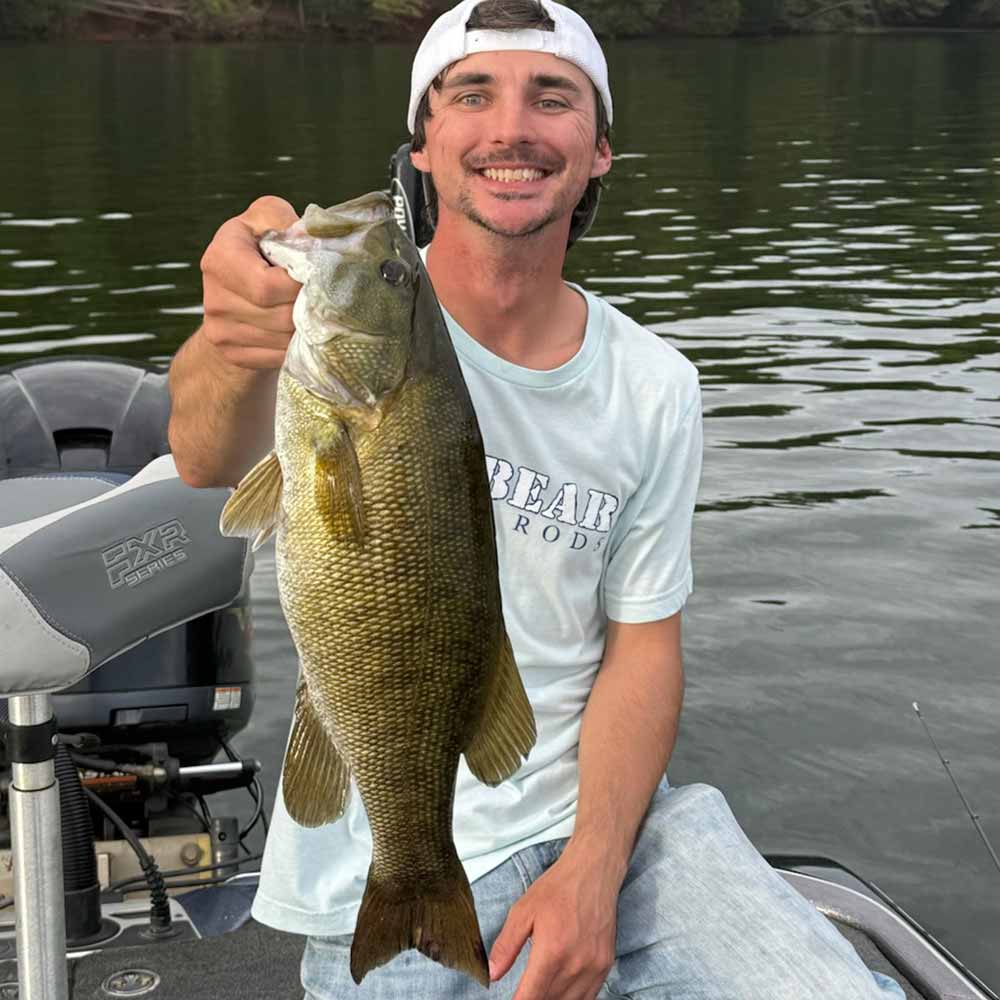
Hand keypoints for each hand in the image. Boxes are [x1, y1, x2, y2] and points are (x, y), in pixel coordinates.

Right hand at [200, 195, 300, 370]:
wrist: (235, 291)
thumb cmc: (259, 246)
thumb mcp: (267, 218)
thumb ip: (283, 219)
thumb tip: (307, 240)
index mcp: (220, 259)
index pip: (268, 286)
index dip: (300, 284)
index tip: (316, 276)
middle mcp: (214, 298)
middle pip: (280, 316)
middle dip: (307, 307)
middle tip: (320, 295)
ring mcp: (220, 331)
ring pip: (283, 340)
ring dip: (305, 327)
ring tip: (308, 309)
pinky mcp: (232, 354)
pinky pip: (278, 357)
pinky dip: (295, 345)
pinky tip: (297, 328)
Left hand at [489, 841, 619, 999]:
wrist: (593, 872)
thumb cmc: (557, 888)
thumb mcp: (523, 911)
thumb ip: (506, 945)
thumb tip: (493, 974)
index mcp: (552, 953)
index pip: (531, 998)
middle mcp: (575, 965)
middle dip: (533, 999)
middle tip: (524, 989)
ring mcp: (594, 967)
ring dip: (552, 999)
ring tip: (540, 988)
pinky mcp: (606, 964)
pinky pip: (589, 995)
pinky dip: (573, 997)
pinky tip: (562, 988)